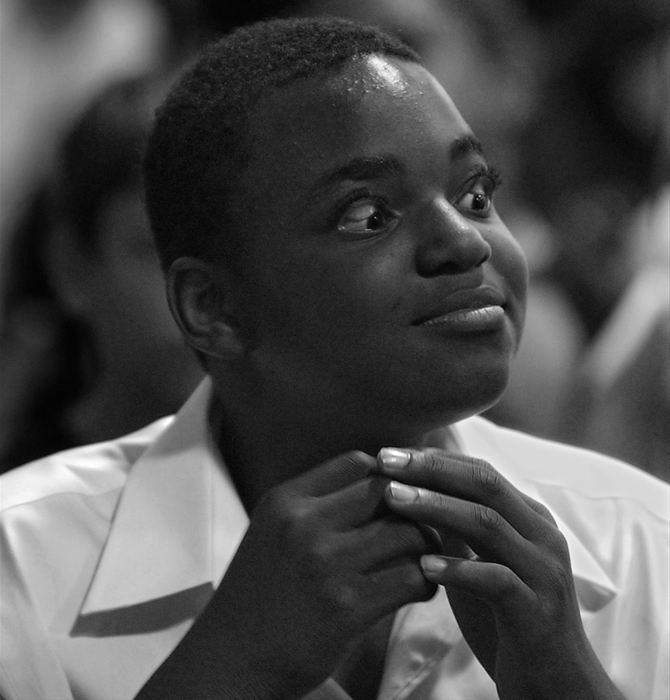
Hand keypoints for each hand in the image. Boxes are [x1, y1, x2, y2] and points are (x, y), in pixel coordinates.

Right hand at [138, 451, 435, 698]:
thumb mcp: (273, 531)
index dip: (385, 476)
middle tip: (421, 526)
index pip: (356, 463)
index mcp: (285, 500)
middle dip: (411, 506)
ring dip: (426, 544)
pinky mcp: (347, 606)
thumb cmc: (261, 594)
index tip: (396, 499)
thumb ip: (314, 505)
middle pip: (385, 490)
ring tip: (425, 557)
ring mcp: (325, 564)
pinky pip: (411, 577)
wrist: (231, 660)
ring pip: (405, 531)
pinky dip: (427, 581)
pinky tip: (421, 588)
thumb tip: (379, 481)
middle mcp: (303, 524)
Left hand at [377, 448, 624, 699]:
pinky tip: (423, 566)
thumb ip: (457, 526)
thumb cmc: (508, 617)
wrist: (557, 685)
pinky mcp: (538, 611)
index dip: (433, 458)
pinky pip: (497, 582)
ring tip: (393, 499)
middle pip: (485, 483)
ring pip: (488, 524)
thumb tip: (412, 487)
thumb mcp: (481, 561)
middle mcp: (542, 535)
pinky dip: (459, 570)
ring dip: (436, 507)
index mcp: (529, 517)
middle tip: (385, 461)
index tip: (388, 454)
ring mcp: (543, 572)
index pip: (480, 470)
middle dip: (432, 468)